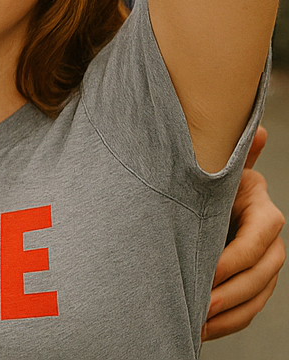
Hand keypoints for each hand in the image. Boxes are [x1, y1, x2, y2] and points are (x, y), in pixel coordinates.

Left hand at [204, 126, 284, 339]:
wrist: (191, 196)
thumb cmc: (198, 179)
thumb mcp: (210, 166)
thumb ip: (233, 153)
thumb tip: (257, 130)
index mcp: (259, 206)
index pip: (263, 233)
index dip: (239, 254)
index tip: (209, 269)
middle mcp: (267, 236)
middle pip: (263, 271)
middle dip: (233, 290)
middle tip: (200, 303)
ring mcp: (261, 261)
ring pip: (258, 294)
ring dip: (230, 312)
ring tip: (198, 322)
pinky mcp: (250, 282)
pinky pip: (247, 307)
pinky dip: (227, 321)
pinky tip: (202, 329)